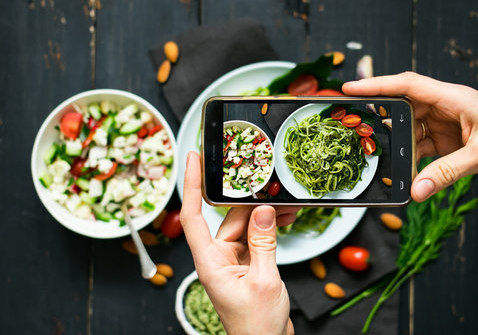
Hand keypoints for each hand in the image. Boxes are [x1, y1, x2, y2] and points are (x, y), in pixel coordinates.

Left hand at [180, 151, 295, 334]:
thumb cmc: (256, 325)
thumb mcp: (264, 280)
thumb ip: (263, 242)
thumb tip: (263, 210)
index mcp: (209, 262)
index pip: (193, 216)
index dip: (192, 184)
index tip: (193, 159)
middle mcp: (217, 258)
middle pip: (229, 218)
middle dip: (251, 203)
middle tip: (272, 188)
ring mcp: (231, 261)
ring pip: (245, 226)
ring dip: (265, 217)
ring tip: (286, 208)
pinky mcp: (245, 264)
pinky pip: (254, 238)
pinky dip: (268, 229)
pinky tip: (284, 221)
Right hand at [343, 72, 477, 200]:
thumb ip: (447, 173)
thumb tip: (416, 190)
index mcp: (454, 98)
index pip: (407, 85)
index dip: (377, 85)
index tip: (351, 88)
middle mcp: (446, 107)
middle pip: (403, 106)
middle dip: (380, 116)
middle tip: (356, 127)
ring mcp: (446, 123)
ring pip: (410, 129)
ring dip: (398, 144)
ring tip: (381, 156)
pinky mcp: (449, 139)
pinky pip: (422, 146)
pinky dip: (413, 159)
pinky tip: (409, 172)